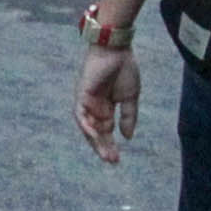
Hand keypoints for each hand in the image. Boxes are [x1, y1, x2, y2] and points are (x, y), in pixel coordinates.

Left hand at [74, 41, 141, 163]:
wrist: (117, 49)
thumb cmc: (124, 69)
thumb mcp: (130, 98)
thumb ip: (128, 117)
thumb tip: (128, 137)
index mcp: (105, 109)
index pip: (105, 132)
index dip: (110, 145)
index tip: (117, 160)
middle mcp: (94, 108)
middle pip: (95, 133)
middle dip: (103, 147)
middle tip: (112, 161)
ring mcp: (86, 102)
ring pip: (87, 127)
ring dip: (95, 141)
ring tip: (106, 154)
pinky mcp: (81, 94)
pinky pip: (79, 114)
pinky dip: (86, 125)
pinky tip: (94, 136)